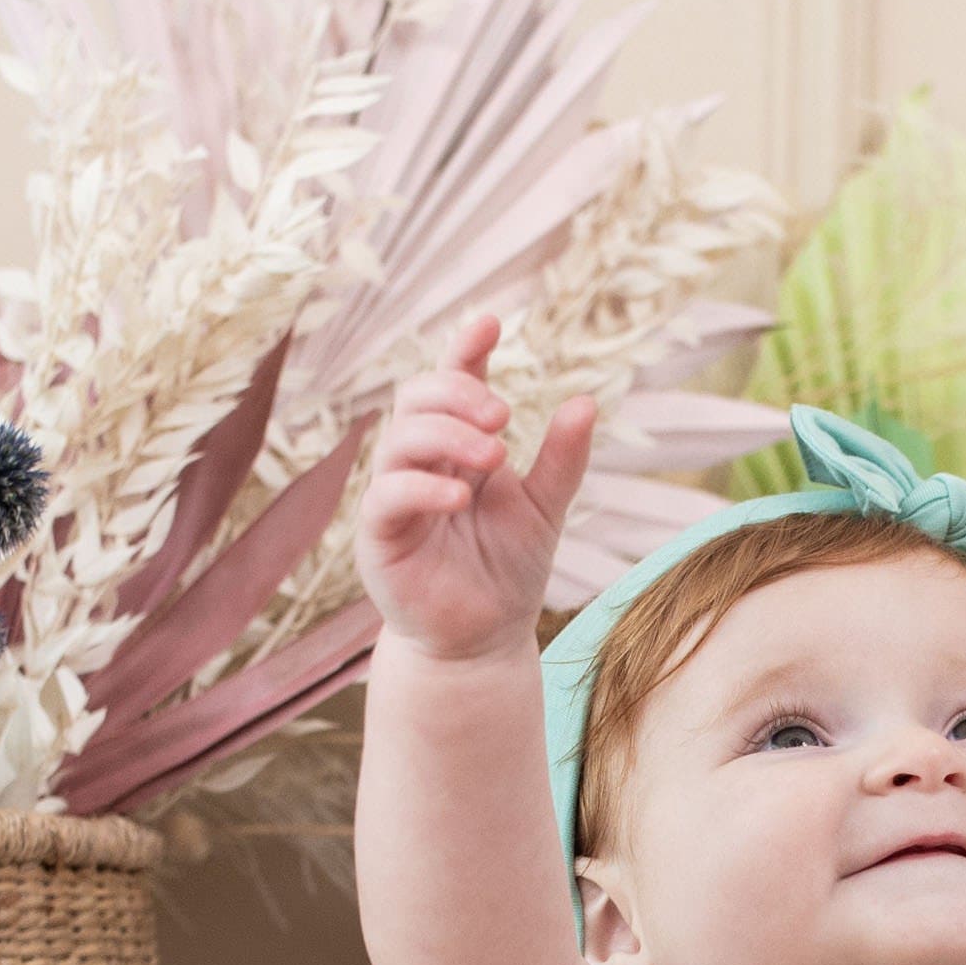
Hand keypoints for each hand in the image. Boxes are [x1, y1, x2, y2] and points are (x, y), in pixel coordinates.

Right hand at [355, 311, 595, 661]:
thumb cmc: (507, 573)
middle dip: (457, 394)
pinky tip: (461, 495)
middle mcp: (420, 465)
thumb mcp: (545, 510)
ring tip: (495, 455)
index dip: (465, 351)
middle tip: (503, 417)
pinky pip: (387, 496)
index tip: (490, 322)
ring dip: (446, 437)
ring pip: (400, 440)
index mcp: (456, 450)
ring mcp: (394, 497)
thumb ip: (561, 460)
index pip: (451, 386)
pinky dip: (422, 488)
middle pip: (417, 399)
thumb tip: (586, 402)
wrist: (483, 642)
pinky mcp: (379, 537)